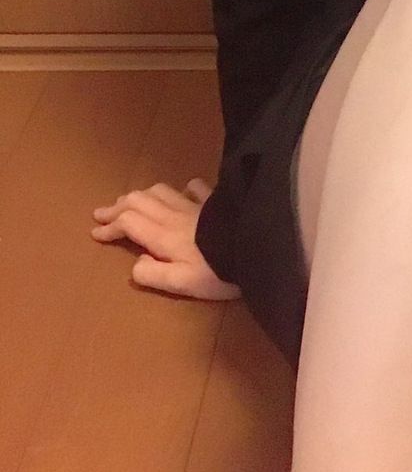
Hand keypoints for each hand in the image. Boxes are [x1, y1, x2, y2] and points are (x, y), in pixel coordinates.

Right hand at [90, 177, 241, 300]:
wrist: (256, 246)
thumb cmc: (218, 271)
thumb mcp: (183, 283)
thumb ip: (155, 274)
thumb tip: (134, 265)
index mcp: (164, 236)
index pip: (129, 223)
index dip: (110, 226)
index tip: (96, 233)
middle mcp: (175, 216)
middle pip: (139, 201)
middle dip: (117, 206)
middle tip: (102, 214)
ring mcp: (196, 206)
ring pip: (161, 191)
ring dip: (141, 195)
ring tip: (130, 201)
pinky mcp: (216, 202)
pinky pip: (196, 188)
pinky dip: (183, 188)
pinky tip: (183, 191)